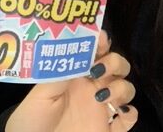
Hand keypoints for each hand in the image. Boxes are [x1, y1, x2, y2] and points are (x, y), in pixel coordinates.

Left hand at [6, 31, 137, 131]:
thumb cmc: (32, 121)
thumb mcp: (39, 95)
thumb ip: (57, 76)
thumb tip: (75, 55)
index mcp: (75, 75)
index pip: (95, 51)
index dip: (101, 42)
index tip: (101, 39)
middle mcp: (92, 88)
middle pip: (117, 65)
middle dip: (114, 62)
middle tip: (98, 70)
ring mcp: (102, 108)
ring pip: (127, 88)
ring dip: (121, 87)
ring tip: (101, 96)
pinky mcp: (109, 129)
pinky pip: (130, 118)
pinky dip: (130, 113)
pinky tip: (118, 113)